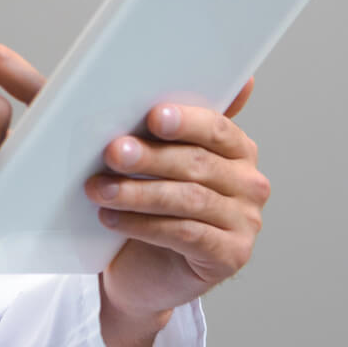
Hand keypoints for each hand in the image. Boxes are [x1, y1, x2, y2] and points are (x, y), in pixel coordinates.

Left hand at [92, 80, 270, 320]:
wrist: (144, 272)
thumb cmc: (148, 208)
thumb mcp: (154, 164)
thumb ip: (159, 127)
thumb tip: (139, 74)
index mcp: (237, 150)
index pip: (217, 128)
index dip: (186, 121)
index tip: (153, 116)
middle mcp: (250, 183)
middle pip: (197, 163)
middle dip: (151, 156)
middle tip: (112, 152)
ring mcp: (245, 222)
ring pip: (189, 199)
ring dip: (138, 192)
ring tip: (97, 189)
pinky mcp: (231, 255)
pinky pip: (185, 234)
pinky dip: (144, 225)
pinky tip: (111, 218)